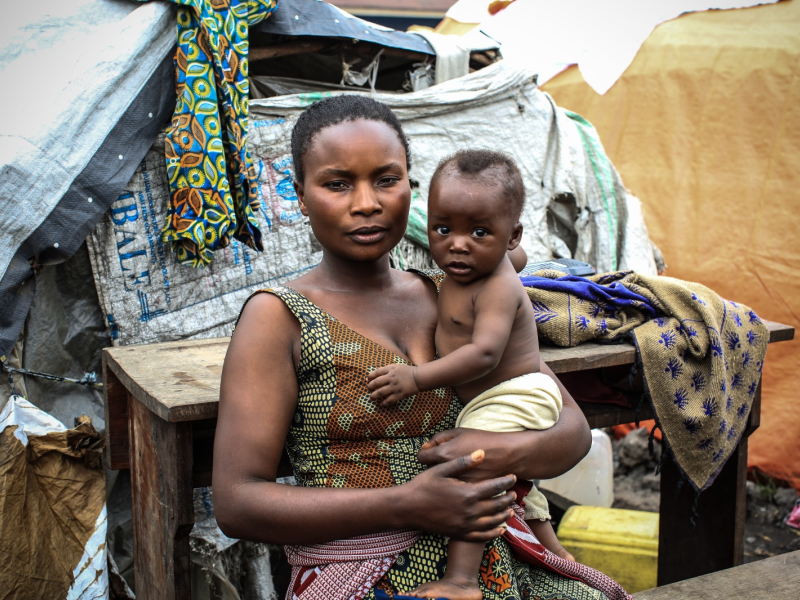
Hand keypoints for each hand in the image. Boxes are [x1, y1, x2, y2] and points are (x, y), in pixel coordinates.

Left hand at [367, 364, 419, 406]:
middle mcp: (391, 378)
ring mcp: (395, 387)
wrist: (418, 378)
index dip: (370, 377)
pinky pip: (389, 400)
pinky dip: (384, 403)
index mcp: (390, 370)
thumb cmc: (407, 372)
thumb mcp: (396, 367)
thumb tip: (376, 375)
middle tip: (369, 389)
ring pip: (380, 393)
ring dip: (374, 396)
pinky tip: (382, 404)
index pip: (376, 372)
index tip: (368, 380)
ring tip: (371, 398)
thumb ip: (386, 369)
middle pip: (376, 383)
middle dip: (370, 387)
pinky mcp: (399, 394)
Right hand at [400, 449, 516, 542]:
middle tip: (514, 493)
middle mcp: (469, 511)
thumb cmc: (423, 485)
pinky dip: (493, 533)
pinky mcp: (459, 534)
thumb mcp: (442, 469)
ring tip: (511, 510)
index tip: (513, 477)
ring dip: (504, 515)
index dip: (506, 481)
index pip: (494, 487)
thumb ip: (463, 462)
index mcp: (467, 493)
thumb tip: (482, 453)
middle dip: (508, 499)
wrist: (407, 507)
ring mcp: (465, 525)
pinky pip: (481, 536)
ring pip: (492, 522)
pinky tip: (500, 529)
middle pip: (496, 505)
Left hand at [418, 428, 516, 482]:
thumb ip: (439, 438)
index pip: (421, 457)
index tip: (431, 453)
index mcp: (444, 453)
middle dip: (434, 465)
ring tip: (453, 470)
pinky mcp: (466, 492)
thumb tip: (426, 446)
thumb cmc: (481, 440)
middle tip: (445, 461)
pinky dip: (455, 485)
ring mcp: (456, 483)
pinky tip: (462, 478)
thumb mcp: (459, 432)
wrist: (505, 455)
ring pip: (441, 482)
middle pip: (429, 470)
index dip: (425, 453)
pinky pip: (453, 489)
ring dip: (444, 477)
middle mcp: (447, 470)